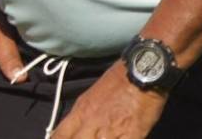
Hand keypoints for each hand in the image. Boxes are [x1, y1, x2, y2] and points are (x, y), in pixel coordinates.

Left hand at [51, 63, 167, 138]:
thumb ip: (82, 115)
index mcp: (81, 112)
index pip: (59, 135)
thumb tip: (77, 131)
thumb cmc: (118, 80)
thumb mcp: (92, 95)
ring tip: (103, 138)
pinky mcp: (131, 136)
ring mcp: (111, 132)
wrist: (142, 70)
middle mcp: (92, 123)